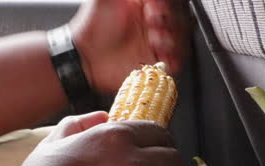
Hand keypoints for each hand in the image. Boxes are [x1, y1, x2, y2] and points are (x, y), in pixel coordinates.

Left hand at [69, 0, 189, 92]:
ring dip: (172, 39)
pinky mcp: (154, 62)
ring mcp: (154, 43)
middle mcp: (151, 23)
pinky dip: (174, 58)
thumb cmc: (91, 26)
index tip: (153, 7)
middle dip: (170, 20)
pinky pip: (175, 60)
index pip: (167, 3)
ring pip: (180, 39)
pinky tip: (163, 56)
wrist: (84, 58)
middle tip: (153, 23)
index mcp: (143, 5)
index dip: (164, 5)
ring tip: (155, 40)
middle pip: (178, 19)